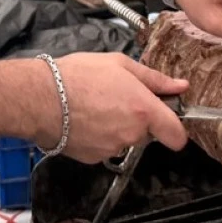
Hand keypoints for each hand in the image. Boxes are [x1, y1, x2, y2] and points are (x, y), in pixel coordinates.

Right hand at [34, 54, 188, 162]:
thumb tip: (180, 86)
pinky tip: (85, 118)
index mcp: (144, 110)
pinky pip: (106, 147)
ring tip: (96, 105)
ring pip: (125, 139)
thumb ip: (155, 79)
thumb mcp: (120, 64)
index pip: (177, 136)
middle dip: (138, 119)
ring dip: (117, 126)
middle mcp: (132, 134)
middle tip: (118, 97)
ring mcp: (113, 149)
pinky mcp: (94, 158)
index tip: (169, 119)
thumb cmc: (78, 76)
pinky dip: (99, 136)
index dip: (176, 129)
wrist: (41, 98)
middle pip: (148, 134)